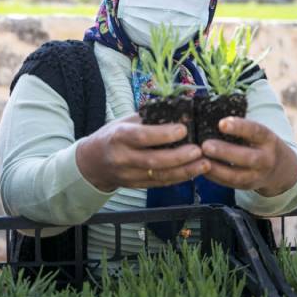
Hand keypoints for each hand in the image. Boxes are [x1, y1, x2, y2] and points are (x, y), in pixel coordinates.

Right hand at [76, 113, 210, 191]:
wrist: (91, 163)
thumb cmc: (111, 136)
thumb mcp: (123, 122)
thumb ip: (147, 119)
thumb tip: (178, 110)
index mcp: (118, 137)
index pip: (142, 137)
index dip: (163, 135)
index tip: (183, 129)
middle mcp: (122, 158)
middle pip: (153, 161)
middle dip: (179, 157)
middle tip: (199, 150)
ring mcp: (129, 175)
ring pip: (160, 176)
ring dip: (185, 171)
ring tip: (205, 164)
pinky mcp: (136, 186)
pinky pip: (160, 183)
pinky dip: (179, 178)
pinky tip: (194, 171)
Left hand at [200, 117, 296, 195]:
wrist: (281, 169)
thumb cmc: (260, 143)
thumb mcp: (259, 133)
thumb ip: (240, 127)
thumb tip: (208, 117)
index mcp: (268, 139)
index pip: (255, 131)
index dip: (239, 127)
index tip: (221, 123)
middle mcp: (266, 159)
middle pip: (247, 157)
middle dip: (225, 152)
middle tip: (205, 145)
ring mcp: (258, 175)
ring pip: (237, 175)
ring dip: (217, 169)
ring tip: (200, 160)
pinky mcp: (247, 186)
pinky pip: (230, 184)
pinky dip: (214, 177)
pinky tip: (202, 169)